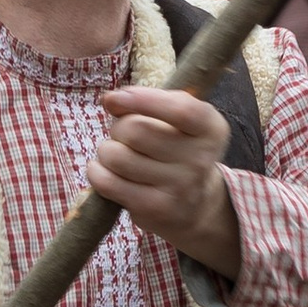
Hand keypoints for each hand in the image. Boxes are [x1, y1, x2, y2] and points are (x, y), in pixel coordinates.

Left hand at [89, 86, 242, 279]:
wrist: (195, 206)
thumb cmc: (178, 150)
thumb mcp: (179, 121)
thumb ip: (150, 102)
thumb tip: (111, 100)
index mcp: (211, 128)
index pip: (180, 109)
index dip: (143, 100)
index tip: (113, 97)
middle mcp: (200, 158)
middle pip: (136, 130)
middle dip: (119, 127)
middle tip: (123, 135)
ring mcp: (179, 187)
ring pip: (117, 156)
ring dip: (106, 151)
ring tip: (117, 154)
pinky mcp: (155, 208)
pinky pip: (108, 183)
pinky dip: (97, 172)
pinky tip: (105, 170)